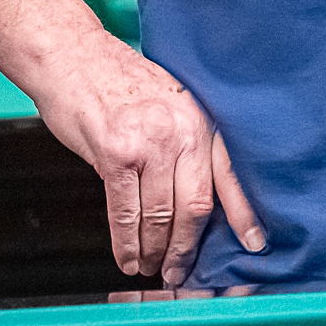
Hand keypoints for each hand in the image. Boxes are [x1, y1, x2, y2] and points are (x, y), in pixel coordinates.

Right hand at [28, 30, 264, 286]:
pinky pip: (125, 212)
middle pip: (195, 206)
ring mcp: (149, 142)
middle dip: (187, 248)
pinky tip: (127, 258)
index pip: (230, 174)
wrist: (71, 55)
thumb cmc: (117, 80)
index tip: (253, 244)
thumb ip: (185, 144)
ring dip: (155, 251)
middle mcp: (181, 130)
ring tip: (151, 268)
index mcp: (200, 119)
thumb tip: (195, 199)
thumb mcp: (169, 103)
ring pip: (160, 216)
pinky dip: (126, 243)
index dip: (243, 215)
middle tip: (179, 270)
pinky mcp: (114, 154)